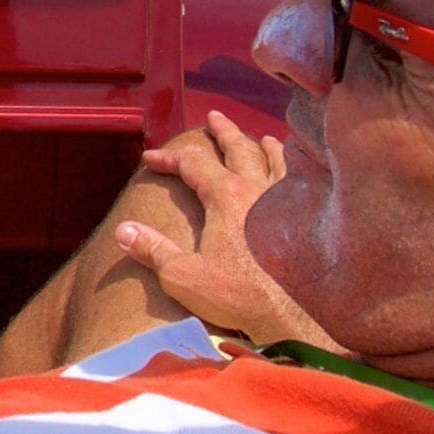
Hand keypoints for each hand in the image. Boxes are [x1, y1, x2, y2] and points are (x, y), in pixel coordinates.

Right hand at [119, 118, 330, 348]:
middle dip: (222, 132)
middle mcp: (258, 188)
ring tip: (260, 138)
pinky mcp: (309, 218)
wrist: (294, 315)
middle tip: (214, 118)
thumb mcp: (183, 277)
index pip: (192, 163)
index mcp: (225, 197)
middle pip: (238, 148)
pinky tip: (300, 174)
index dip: (169, 158)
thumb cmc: (239, 296)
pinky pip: (303, 182)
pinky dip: (297, 170)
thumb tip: (124, 230)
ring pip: (275, 160)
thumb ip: (153, 251)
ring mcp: (288, 201)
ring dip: (263, 145)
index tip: (151, 159)